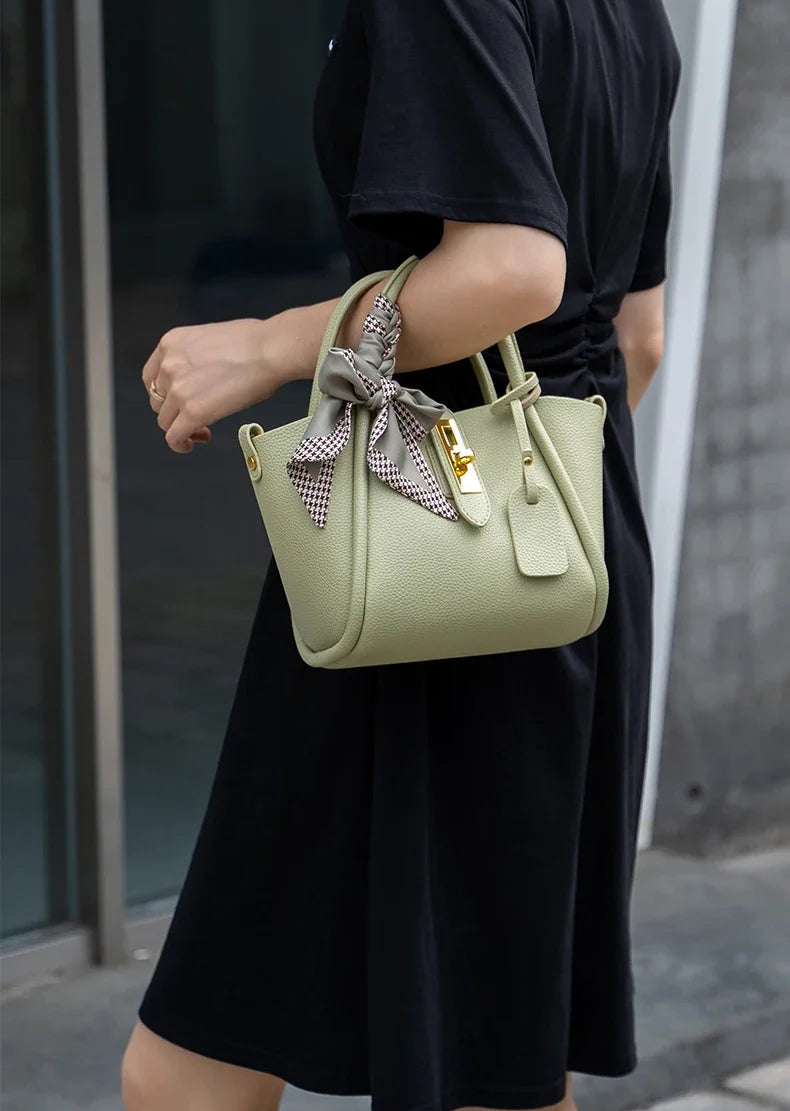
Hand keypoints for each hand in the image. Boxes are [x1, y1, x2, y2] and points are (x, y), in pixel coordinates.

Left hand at [142, 317, 286, 452]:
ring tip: (203, 430)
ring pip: (165, 422)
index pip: (151, 377)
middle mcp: (168, 365)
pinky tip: (195, 443)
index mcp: (171, 343)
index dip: (165, 394)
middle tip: (197, 417)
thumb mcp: (210, 338)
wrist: (270, 350)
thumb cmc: (255, 342)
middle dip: (175, 411)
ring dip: (181, 428)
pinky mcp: (192, 412)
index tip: (179, 401)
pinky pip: (174, 438)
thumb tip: (203, 375)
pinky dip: (181, 444)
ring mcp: (178, 390)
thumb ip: (195, 358)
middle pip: (158, 401)